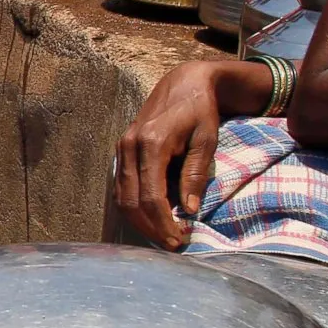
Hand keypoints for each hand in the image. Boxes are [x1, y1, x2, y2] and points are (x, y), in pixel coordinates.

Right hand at [113, 61, 226, 250]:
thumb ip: (195, 174)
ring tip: (163, 234)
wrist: (184, 83)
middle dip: (150, 228)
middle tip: (172, 244)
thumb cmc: (200, 110)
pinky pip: (121, 187)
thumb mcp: (206, 140)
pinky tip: (152, 217)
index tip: (179, 240)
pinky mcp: (122, 150)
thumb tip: (188, 210)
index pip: (151, 196)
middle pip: (131, 201)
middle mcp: (130, 146)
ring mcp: (122, 148)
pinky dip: (134, 206)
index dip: (163, 223)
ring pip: (121, 197)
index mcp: (152, 143)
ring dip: (140, 221)